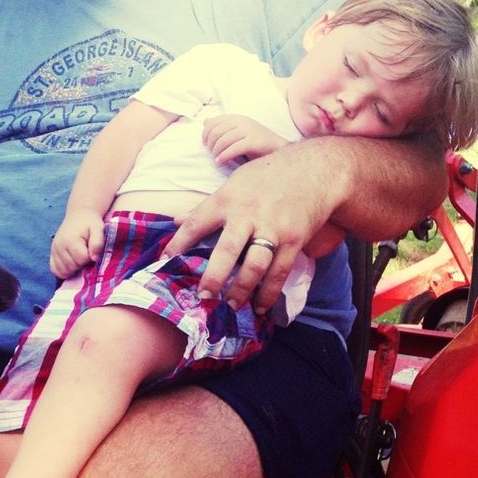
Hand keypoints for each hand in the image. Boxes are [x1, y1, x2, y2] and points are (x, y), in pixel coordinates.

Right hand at [50, 209, 104, 278]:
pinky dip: (63, 271)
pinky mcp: (52, 253)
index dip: (90, 257)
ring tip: (79, 257)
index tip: (91, 249)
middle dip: (82, 263)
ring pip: (64, 271)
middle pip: (72, 267)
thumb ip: (98, 242)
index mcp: (70, 240)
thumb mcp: (98, 229)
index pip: (82, 260)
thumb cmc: (90, 223)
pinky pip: (55, 270)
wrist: (79, 215)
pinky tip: (71, 263)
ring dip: (74, 268)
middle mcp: (59, 246)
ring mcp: (53, 250)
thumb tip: (94, 258)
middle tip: (86, 252)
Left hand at [163, 145, 343, 313]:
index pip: (196, 224)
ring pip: (254, 266)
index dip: (178, 245)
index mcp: (227, 199)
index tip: (164, 263)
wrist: (313, 170)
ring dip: (241, 290)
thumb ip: (206, 206)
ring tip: (230, 305)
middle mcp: (248, 214)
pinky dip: (269, 293)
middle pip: (226, 251)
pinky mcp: (293, 240)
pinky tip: (259, 307)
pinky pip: (279, 272)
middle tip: (203, 298)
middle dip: (213, 278)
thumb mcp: (234, 183)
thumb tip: (175, 220)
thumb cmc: (267, 175)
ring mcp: (272, 228)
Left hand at [202, 114, 285, 164]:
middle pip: (216, 132)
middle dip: (210, 145)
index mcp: (236, 118)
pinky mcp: (254, 142)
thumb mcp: (236, 132)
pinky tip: (220, 162)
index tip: (205, 145)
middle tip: (212, 154)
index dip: (205, 134)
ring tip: (216, 160)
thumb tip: (205, 121)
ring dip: (216, 152)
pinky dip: (224, 156)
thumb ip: (222, 127)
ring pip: (223, 140)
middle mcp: (242, 121)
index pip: (213, 123)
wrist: (276, 149)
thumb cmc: (254, 143)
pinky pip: (233, 148)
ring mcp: (249, 130)